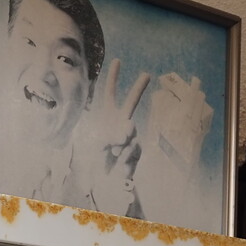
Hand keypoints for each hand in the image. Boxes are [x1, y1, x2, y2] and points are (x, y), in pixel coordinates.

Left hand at [74, 59, 150, 214]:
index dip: (114, 78)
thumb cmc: (97, 161)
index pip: (111, 94)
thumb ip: (112, 134)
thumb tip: (129, 129)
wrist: (106, 184)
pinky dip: (124, 153)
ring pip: (129, 129)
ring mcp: (131, 136)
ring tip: (113, 152)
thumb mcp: (98, 144)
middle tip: (147, 73)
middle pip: (131, 102)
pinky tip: (119, 160)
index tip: (118, 61)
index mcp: (108, 117)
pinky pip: (133, 146)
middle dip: (139, 88)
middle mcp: (121, 123)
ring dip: (120, 140)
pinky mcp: (137, 150)